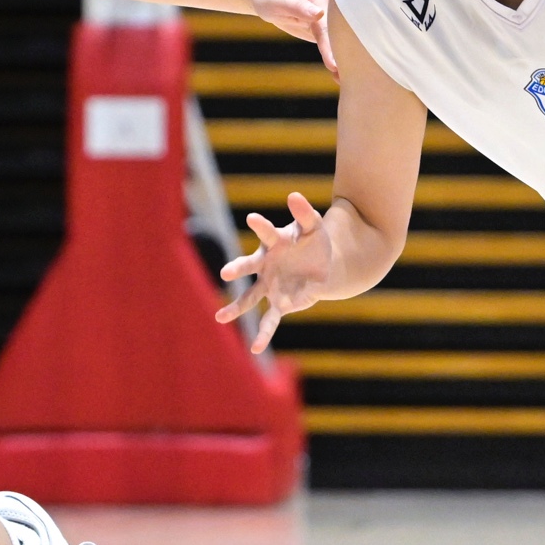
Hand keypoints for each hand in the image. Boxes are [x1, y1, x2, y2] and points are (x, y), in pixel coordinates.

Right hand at [216, 191, 333, 352]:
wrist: (324, 265)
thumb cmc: (315, 242)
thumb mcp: (314, 227)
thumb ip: (305, 213)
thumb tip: (293, 196)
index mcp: (273, 243)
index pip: (266, 233)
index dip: (261, 226)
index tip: (253, 219)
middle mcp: (266, 265)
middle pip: (250, 265)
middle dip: (239, 268)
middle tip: (226, 272)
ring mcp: (270, 285)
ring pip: (250, 297)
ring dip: (236, 308)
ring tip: (220, 317)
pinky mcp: (281, 302)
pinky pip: (270, 319)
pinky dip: (264, 333)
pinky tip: (256, 348)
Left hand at [253, 0, 335, 71]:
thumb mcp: (280, 0)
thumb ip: (299, 7)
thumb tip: (319, 14)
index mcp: (321, 0)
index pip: (328, 25)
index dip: (331, 45)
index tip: (334, 64)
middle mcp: (329, 10)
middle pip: (337, 36)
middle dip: (341, 57)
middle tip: (342, 78)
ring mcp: (327, 22)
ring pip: (335, 44)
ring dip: (340, 61)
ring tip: (342, 80)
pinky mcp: (322, 32)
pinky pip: (328, 47)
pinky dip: (332, 60)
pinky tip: (337, 76)